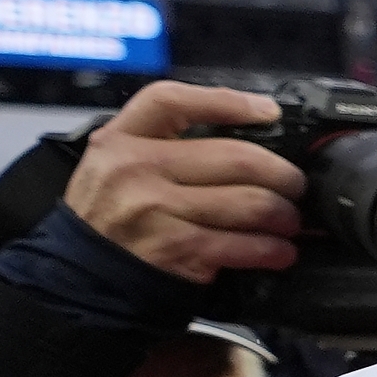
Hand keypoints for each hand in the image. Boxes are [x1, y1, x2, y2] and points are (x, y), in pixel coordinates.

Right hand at [61, 82, 304, 283]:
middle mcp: (137, 170)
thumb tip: (243, 132)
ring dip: (285, 216)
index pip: (171, 101)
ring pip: (252, 203)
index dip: (226, 101)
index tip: (268, 111)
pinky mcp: (178, 250)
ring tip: (289, 221)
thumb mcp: (116, 164)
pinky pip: (245, 245)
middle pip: (238, 157)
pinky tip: (280, 251)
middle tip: (294, 185)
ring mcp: (157, 211)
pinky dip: (274, 250)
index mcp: (121, 140)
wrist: (82, 275)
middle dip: (284, 175)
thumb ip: (163, 142)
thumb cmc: (111, 217)